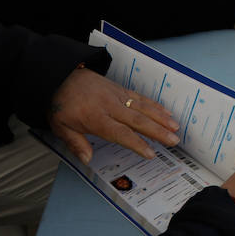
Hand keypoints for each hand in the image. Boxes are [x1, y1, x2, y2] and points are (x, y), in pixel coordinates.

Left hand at [48, 68, 180, 163]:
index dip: (137, 144)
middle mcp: (111, 107)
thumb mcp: (60, 127)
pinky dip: (154, 104)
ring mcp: (117, 96)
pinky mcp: (120, 89)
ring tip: (175, 127)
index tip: (151, 153)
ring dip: (161, 118)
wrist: (60, 76)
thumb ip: (75, 143)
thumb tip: (87, 160)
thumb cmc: (60, 103)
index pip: (121, 133)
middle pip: (138, 121)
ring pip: (143, 108)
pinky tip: (165, 111)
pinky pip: (140, 97)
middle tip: (174, 140)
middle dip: (158, 131)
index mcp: (96, 118)